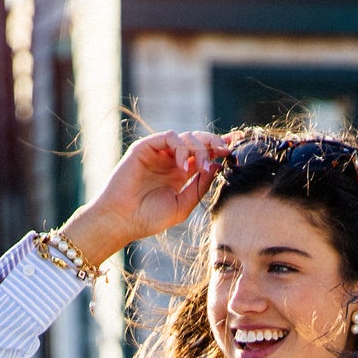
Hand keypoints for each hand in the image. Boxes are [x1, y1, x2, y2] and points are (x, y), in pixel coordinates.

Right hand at [63, 130, 230, 264]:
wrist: (122, 220)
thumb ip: (199, 187)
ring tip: (201, 167)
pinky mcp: (146, 147)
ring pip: (186, 137)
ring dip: (199, 148)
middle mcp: (170, 159)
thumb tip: (217, 166)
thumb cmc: (149, 218)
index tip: (235, 146)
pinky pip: (168, 137)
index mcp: (180, 173)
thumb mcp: (183, 206)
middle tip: (225, 151)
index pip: (203, 153)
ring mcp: (158, 152)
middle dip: (214, 142)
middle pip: (198, 141)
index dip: (219, 146)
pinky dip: (180, 148)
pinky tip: (183, 166)